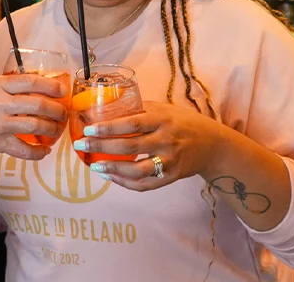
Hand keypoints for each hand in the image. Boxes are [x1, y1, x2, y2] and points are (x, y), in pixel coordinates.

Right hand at [0, 74, 67, 159]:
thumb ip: (5, 85)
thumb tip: (32, 85)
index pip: (30, 81)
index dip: (50, 86)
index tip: (62, 90)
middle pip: (38, 104)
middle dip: (56, 109)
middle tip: (63, 112)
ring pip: (35, 126)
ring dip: (51, 128)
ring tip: (57, 129)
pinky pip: (23, 150)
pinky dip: (37, 152)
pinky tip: (45, 151)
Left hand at [74, 101, 223, 190]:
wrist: (212, 144)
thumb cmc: (182, 122)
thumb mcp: (163, 109)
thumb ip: (138, 110)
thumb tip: (105, 110)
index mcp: (162, 119)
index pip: (132, 124)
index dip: (108, 128)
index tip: (88, 129)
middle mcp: (166, 140)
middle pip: (129, 147)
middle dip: (101, 147)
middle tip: (81, 146)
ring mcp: (170, 161)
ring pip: (137, 170)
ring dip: (112, 169)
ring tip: (95, 167)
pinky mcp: (172, 177)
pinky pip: (145, 184)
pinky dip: (126, 183)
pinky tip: (111, 177)